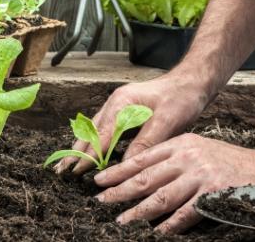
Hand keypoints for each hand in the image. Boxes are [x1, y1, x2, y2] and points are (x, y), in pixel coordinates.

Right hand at [55, 75, 209, 173]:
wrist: (192, 82)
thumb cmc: (181, 98)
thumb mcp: (166, 122)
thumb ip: (144, 142)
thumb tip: (125, 165)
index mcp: (122, 102)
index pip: (100, 135)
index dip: (88, 155)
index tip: (75, 171)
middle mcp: (116, 103)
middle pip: (90, 130)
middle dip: (76, 151)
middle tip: (62, 171)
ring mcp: (119, 106)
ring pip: (94, 129)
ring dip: (82, 147)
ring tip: (69, 164)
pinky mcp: (125, 111)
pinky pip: (104, 128)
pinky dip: (95, 142)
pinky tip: (91, 153)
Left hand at [93, 133, 254, 232]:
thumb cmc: (229, 161)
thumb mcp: (198, 148)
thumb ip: (173, 157)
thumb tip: (143, 175)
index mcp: (181, 144)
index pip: (142, 158)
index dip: (119, 170)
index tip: (99, 180)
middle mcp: (187, 157)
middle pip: (146, 177)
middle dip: (120, 190)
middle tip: (100, 200)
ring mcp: (200, 176)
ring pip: (161, 197)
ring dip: (138, 211)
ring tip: (121, 221)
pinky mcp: (213, 195)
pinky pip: (185, 214)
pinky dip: (169, 225)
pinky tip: (156, 233)